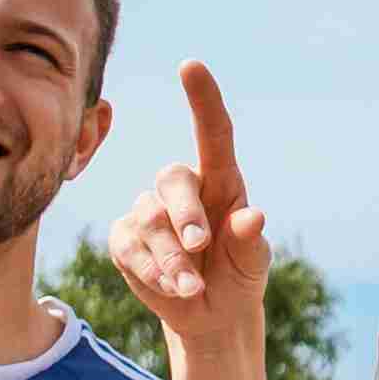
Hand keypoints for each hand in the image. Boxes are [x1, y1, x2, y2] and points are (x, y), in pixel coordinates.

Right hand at [111, 66, 274, 379]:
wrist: (212, 313)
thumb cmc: (238, 274)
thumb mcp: (253, 262)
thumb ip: (251, 240)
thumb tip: (252, 216)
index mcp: (221, 181)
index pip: (213, 134)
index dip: (202, 99)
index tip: (191, 66)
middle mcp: (182, 188)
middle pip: (173, 179)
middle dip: (186, 215)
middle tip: (202, 246)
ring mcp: (148, 211)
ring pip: (150, 220)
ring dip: (173, 259)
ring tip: (193, 287)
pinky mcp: (126, 238)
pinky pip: (129, 246)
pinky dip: (152, 272)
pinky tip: (172, 289)